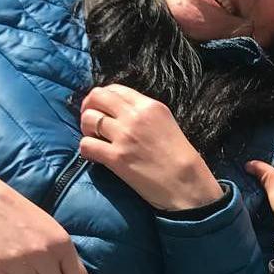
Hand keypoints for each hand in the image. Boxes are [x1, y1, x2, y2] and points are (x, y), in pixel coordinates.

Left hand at [78, 85, 223, 211]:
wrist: (186, 184)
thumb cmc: (180, 158)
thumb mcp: (167, 124)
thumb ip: (145, 115)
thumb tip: (121, 113)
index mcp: (150, 106)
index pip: (115, 89)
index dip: (102, 97)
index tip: (100, 108)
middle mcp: (135, 116)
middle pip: (97, 97)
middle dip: (88, 107)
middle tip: (91, 122)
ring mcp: (124, 136)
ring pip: (88, 119)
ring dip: (86, 129)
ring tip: (95, 140)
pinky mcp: (116, 157)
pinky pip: (86, 145)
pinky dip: (86, 150)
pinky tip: (95, 156)